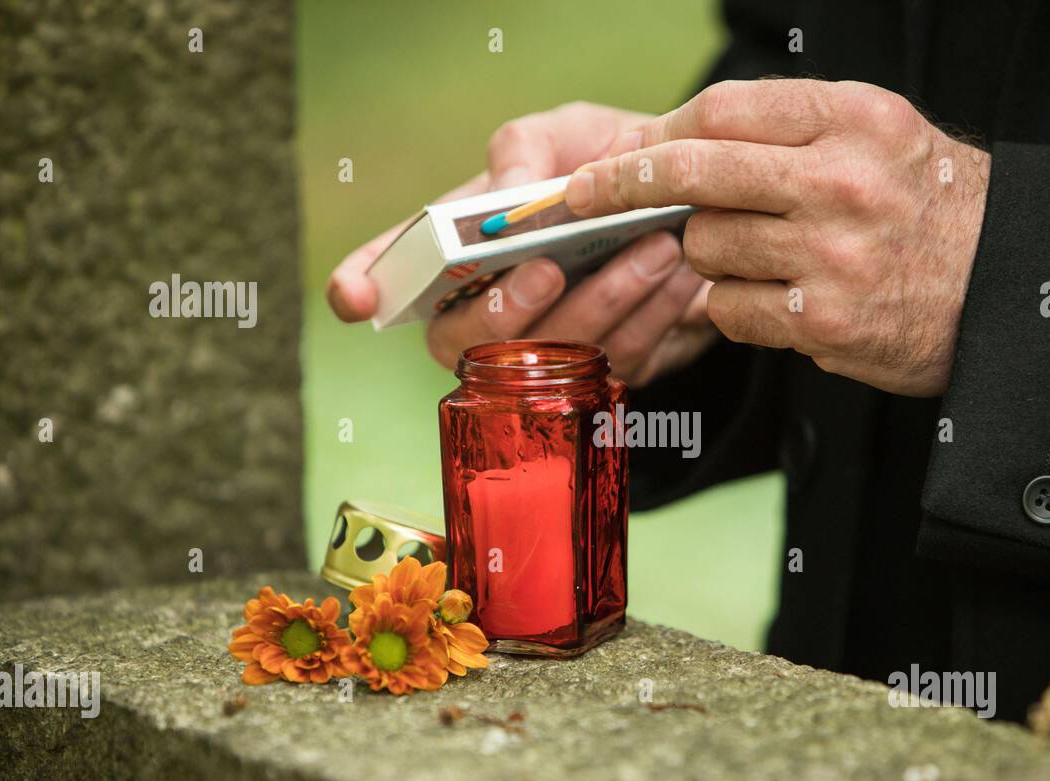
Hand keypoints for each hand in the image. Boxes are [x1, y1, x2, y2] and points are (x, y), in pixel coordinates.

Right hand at [326, 102, 716, 386]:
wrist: (692, 202)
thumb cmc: (608, 165)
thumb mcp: (567, 134)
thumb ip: (526, 151)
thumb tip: (502, 199)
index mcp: (461, 252)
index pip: (392, 276)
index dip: (361, 288)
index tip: (356, 297)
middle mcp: (490, 313)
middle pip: (461, 342)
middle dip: (505, 310)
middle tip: (552, 266)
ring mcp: (543, 356)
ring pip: (551, 358)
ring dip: (603, 302)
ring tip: (652, 247)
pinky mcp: (603, 376)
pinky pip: (619, 361)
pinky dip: (650, 316)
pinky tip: (675, 274)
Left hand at [563, 79, 991, 395]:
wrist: (1007, 292)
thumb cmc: (935, 210)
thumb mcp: (884, 136)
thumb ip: (793, 128)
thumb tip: (679, 140)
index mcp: (855, 119)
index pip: (724, 109)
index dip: (660, 130)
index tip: (624, 146)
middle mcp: (840, 180)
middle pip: (695, 170)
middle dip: (625, 182)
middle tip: (586, 193)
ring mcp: (830, 254)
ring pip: (705, 246)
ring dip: (707, 255)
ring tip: (757, 257)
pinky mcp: (820, 320)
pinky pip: (729, 309)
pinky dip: (734, 307)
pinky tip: (776, 301)